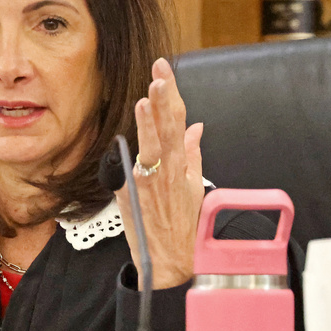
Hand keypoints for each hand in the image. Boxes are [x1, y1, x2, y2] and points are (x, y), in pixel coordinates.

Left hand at [115, 57, 204, 289]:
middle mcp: (167, 168)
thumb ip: (192, 153)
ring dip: (152, 116)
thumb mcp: (193, 186)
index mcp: (181, 163)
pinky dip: (137, 141)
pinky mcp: (135, 190)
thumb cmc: (183, 225)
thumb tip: (196, 126)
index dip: (172, 93)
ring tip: (150, 92)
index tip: (164, 69)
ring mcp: (151, 178)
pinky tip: (133, 125)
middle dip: (164, 96)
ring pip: (153, 142)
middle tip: (160, 70)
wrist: (171, 262)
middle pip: (167, 126)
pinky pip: (135, 162)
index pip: (178, 120)